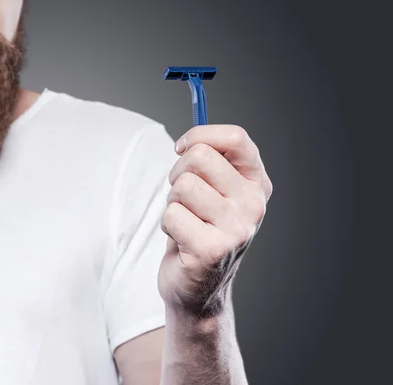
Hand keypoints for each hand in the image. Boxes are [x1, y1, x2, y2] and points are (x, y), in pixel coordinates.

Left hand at [158, 125, 272, 317]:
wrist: (199, 288)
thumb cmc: (200, 230)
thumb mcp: (213, 192)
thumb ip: (208, 162)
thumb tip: (187, 141)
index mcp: (256, 183)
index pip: (236, 138)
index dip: (199, 135)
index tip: (181, 149)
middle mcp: (254, 204)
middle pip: (200, 157)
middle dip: (177, 172)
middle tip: (181, 197)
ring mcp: (237, 228)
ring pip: (182, 186)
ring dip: (172, 203)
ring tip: (184, 222)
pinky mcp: (212, 249)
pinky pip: (172, 215)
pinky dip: (167, 225)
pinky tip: (181, 241)